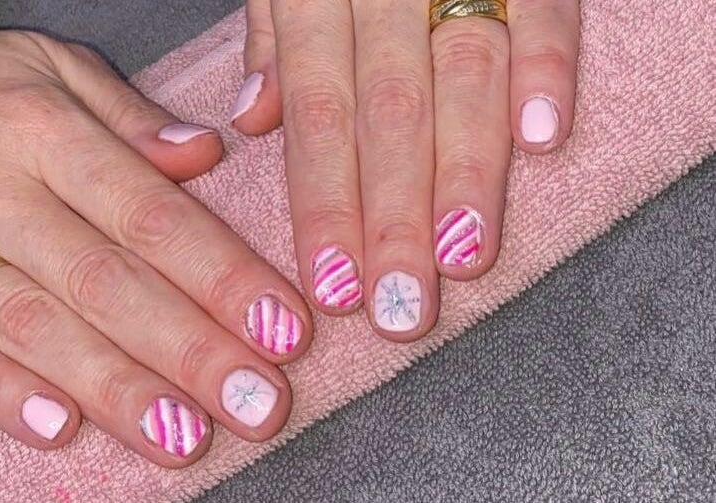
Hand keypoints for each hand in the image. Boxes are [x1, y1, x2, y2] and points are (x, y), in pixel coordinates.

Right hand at [0, 10, 312, 466]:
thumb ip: (131, 117)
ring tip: (182, 436)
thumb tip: (206, 157)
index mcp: (39, 125)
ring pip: (30, 325)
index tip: (283, 329)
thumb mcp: (51, 69)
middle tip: (256, 404)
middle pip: (100, 279)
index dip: (222, 276)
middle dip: (187, 349)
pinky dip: (1, 395)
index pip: (149, 212)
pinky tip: (62, 429)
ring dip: (114, 388)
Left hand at [233, 0, 578, 339]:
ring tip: (463, 257)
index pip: (320, 113)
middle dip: (394, 216)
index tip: (332, 283)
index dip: (325, 203)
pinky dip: (547, 66)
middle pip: (389, 111)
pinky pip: (542, 6)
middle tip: (399, 307)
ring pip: (462, 73)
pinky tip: (543, 140)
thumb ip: (273, 38)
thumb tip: (252, 121)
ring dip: (466, 172)